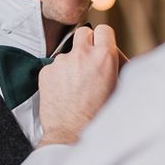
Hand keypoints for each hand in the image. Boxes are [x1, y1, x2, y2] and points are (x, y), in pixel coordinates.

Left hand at [38, 25, 118, 145]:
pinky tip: (64, 92)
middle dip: (87, 43)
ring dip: (72, 63)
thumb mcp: (118, 88)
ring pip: (68, 52)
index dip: (103, 39)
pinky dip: (58, 75)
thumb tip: (112, 55)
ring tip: (76, 86)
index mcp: (104, 57)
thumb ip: (115, 66)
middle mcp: (82, 54)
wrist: (72, 134)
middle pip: (84, 32)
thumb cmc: (99, 116)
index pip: (104, 29)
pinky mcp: (46, 71)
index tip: (102, 47)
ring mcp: (61, 62)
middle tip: (89, 60)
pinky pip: (54, 66)